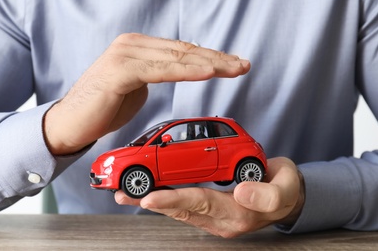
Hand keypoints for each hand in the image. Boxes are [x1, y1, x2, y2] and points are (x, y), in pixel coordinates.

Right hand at [43, 33, 249, 154]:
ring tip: (235, 69)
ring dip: (210, 64)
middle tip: (244, 65)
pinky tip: (208, 72)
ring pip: (177, 58)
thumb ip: (157, 73)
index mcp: (139, 47)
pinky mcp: (120, 71)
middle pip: (185, 51)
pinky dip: (186, 72)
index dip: (211, 57)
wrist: (71, 123)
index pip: (182, 50)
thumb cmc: (104, 107)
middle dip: (218, 59)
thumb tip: (178, 69)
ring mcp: (126, 55)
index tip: (234, 64)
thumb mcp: (138, 86)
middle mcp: (133, 45)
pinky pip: (160, 71)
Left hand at [115, 157, 304, 237]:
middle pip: (180, 209)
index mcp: (236, 213)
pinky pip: (184, 205)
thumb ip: (267, 194)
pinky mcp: (210, 210)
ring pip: (178, 209)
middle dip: (150, 201)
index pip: (200, 203)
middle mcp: (220, 219)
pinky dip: (165, 198)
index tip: (149, 197)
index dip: (174, 199)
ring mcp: (214, 216)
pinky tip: (150, 193)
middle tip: (122, 194)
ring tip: (126, 195)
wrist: (286, 196)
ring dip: (152, 200)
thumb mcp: (285, 189)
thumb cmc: (284, 188)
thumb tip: (242, 192)